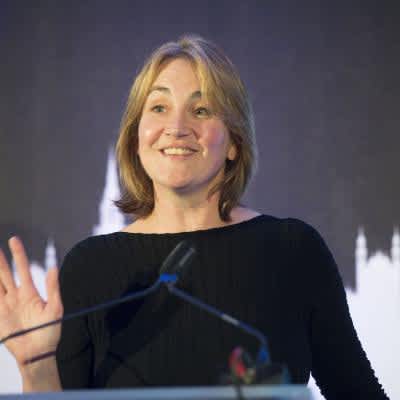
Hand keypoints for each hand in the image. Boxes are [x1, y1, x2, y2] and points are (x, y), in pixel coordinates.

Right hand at [0, 236, 62, 367]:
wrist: (38, 353)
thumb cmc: (50, 331)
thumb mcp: (55, 309)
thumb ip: (53, 288)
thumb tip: (54, 267)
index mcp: (30, 292)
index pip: (22, 268)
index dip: (18, 254)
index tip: (14, 239)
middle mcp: (16, 296)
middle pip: (5, 273)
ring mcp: (5, 306)